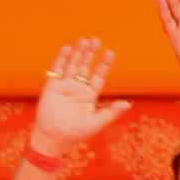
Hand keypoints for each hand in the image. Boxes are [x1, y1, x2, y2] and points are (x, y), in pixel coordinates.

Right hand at [28, 39, 126, 158]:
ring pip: (72, 65)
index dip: (104, 65)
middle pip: (86, 67)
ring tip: (84, 41)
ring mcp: (64, 86)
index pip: (99, 76)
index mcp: (89, 96)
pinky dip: (61, 59)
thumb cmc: (75, 134)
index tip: (109, 53)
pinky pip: (57, 70)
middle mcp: (78, 88)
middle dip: (91, 54)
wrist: (52, 139)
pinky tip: (67, 49)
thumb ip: (111, 112)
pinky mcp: (52, 87)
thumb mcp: (96, 123)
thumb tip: (128, 104)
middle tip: (96, 40)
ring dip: (78, 53)